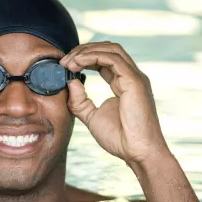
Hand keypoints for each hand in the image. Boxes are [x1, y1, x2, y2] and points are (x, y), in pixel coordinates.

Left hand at [60, 42, 169, 165]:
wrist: (137, 152)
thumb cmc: (120, 139)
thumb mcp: (92, 117)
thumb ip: (80, 101)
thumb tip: (70, 82)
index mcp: (123, 83)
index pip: (104, 60)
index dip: (84, 58)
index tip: (65, 66)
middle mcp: (130, 76)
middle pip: (108, 49)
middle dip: (83, 50)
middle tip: (64, 61)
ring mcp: (134, 77)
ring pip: (111, 49)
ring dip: (86, 51)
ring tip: (69, 62)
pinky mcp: (134, 81)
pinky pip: (112, 59)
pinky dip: (92, 57)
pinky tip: (78, 64)